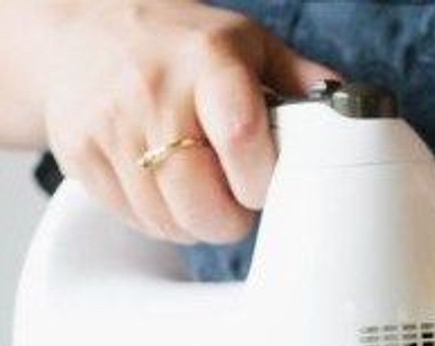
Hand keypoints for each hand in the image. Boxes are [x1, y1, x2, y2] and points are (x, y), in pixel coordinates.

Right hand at [41, 0, 336, 242]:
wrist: (78, 32)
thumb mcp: (245, 42)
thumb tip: (356, 116)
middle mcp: (153, 93)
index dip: (260, 181)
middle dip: (230, 217)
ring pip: (168, 223)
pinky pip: (136, 221)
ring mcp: (111, 128)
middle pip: (200, 202)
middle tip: (236, 198)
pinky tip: (166, 188)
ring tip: (202, 190)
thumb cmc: (175, 43)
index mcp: (206, 61)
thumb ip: (300, 81)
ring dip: (196, 224)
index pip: (240, 138)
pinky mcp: (80, 158)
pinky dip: (160, 220)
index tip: (265, 183)